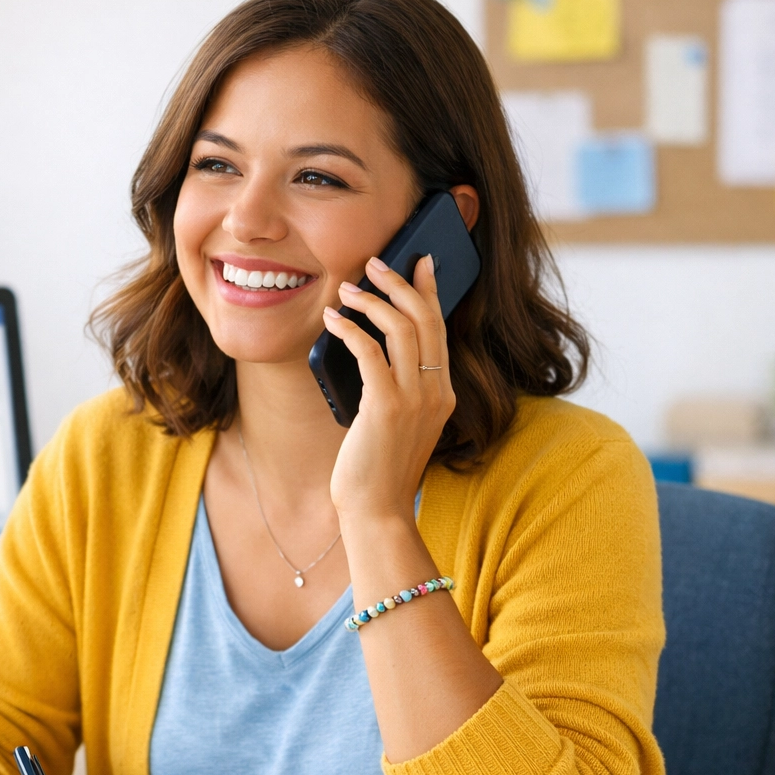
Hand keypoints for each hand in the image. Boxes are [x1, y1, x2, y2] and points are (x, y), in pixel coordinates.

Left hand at [321, 254, 454, 525]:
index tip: (419, 262)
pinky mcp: (387, 407)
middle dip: (400, 283)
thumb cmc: (378, 471)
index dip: (430, 291)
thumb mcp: (398, 425)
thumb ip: (397, 391)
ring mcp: (415, 399)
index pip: (440, 329)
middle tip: (376, 262)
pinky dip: (349, 329)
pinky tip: (331, 321)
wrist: (377, 512)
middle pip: (425, 319)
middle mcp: (435, 392)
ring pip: (401, 328)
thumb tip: (370, 350)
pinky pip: (369, 352)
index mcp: (442, 394)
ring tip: (346, 289)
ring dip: (371, 301)